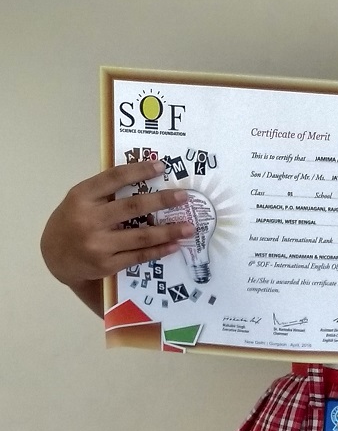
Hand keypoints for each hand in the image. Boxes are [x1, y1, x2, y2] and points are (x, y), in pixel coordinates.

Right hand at [41, 159, 193, 287]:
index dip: (139, 170)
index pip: (114, 178)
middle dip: (161, 201)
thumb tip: (145, 177)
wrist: (55, 256)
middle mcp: (90, 219)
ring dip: (168, 231)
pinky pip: (139, 256)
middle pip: (132, 207)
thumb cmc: (73, 221)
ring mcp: (98, 244)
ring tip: (189, 227)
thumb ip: (105, 191)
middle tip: (184, 196)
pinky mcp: (106, 264)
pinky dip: (159, 250)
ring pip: (141, 236)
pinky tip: (174, 244)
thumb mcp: (80, 200)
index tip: (161, 166)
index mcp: (82, 196)